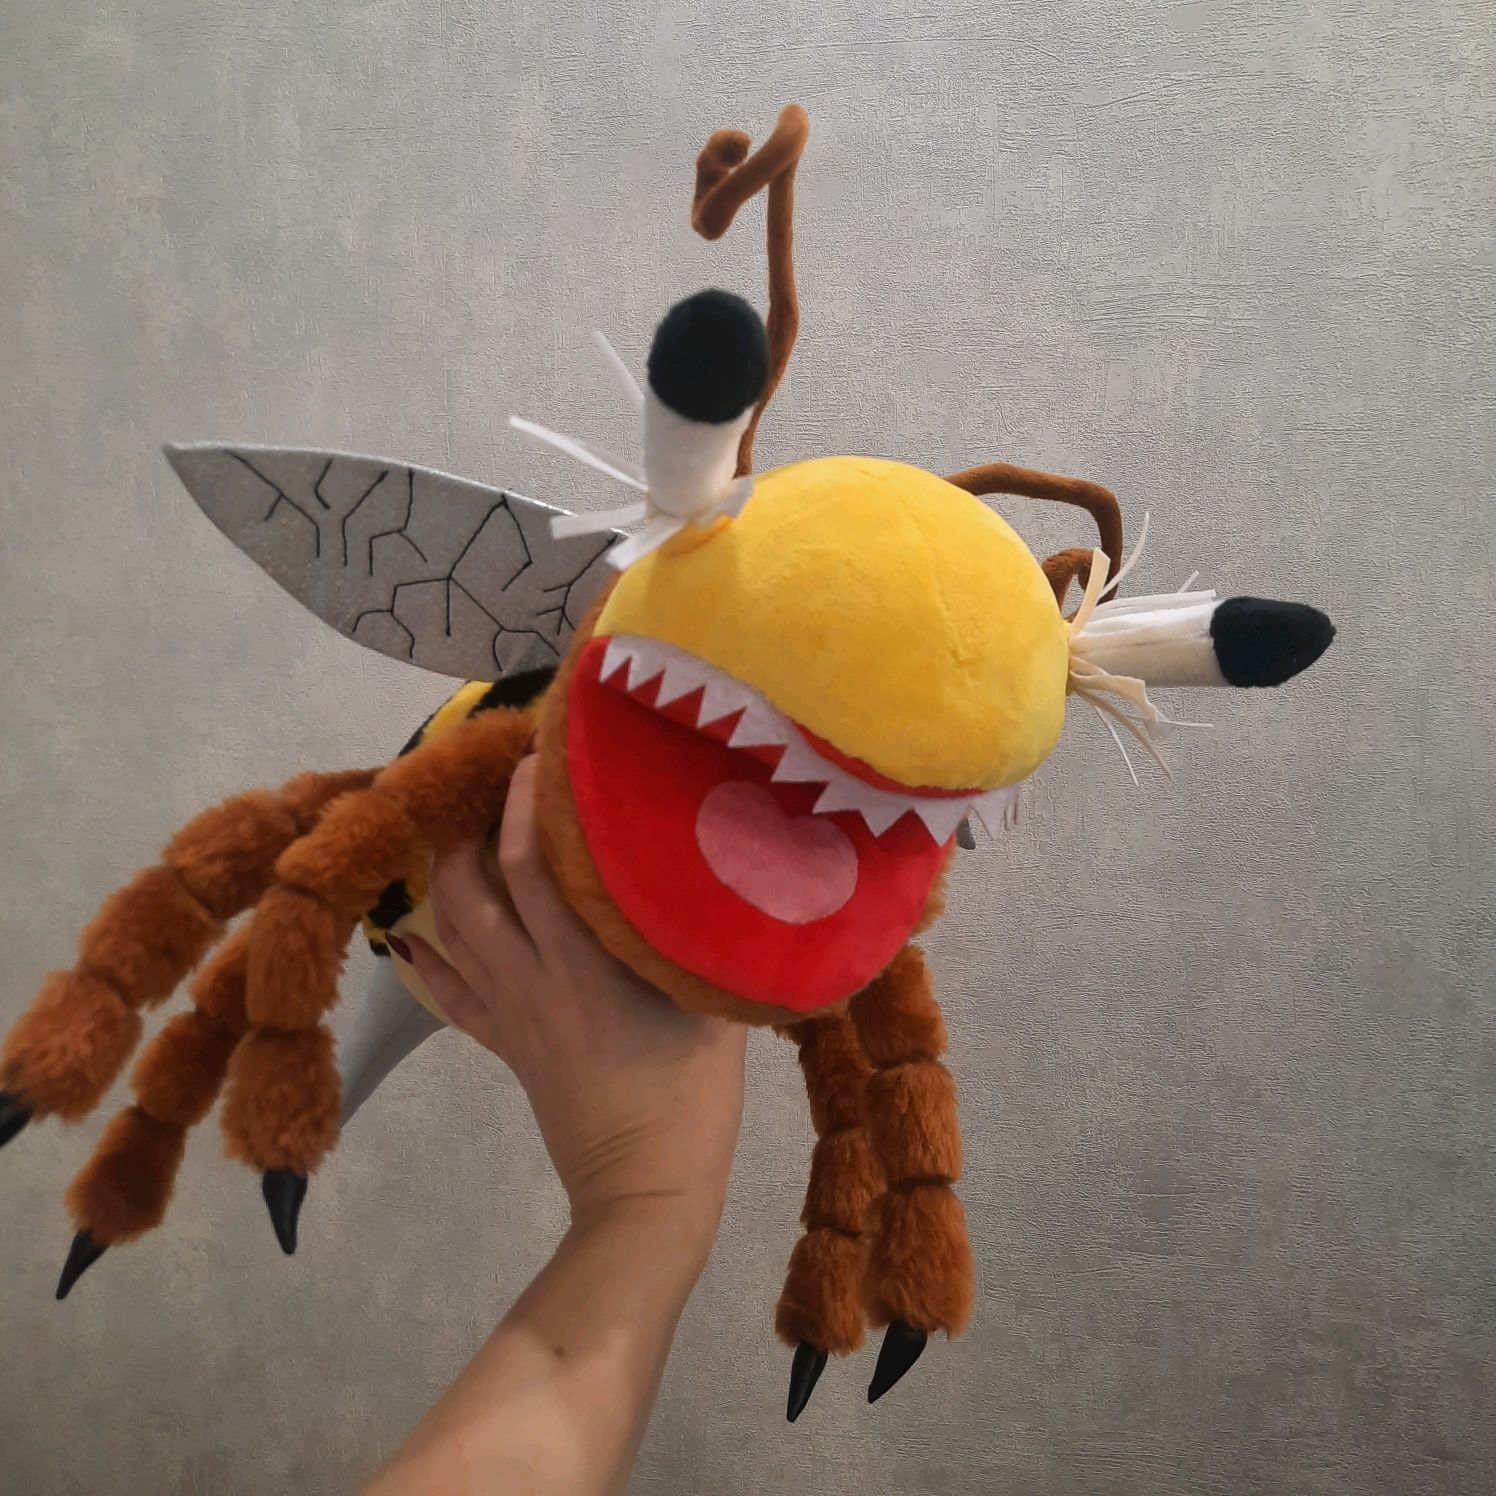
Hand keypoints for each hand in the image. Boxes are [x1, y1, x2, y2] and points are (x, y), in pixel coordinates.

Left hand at [402, 756, 745, 1241]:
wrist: (643, 1195)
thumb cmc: (690, 1101)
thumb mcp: (713, 1008)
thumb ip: (699, 940)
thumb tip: (702, 874)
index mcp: (584, 965)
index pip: (534, 865)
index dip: (521, 804)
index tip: (531, 756)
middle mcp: (532, 979)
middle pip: (471, 888)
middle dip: (466, 828)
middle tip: (482, 784)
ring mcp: (510, 1015)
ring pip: (451, 932)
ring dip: (443, 877)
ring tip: (453, 832)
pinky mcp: (504, 1046)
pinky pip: (449, 994)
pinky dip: (426, 955)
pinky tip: (408, 928)